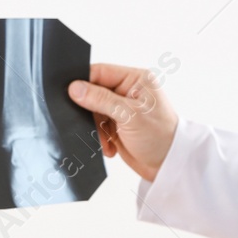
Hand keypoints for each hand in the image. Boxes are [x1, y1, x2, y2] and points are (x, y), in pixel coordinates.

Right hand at [68, 63, 177, 182]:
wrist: (168, 165)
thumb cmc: (160, 136)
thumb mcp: (129, 115)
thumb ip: (101, 100)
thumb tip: (75, 88)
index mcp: (135, 79)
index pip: (100, 72)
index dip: (83, 82)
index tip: (69, 94)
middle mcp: (128, 91)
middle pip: (94, 92)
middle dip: (89, 110)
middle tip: (89, 124)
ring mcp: (122, 108)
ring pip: (93, 111)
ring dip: (95, 128)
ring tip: (105, 140)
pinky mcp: (117, 125)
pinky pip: (97, 127)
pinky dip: (100, 138)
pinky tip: (109, 147)